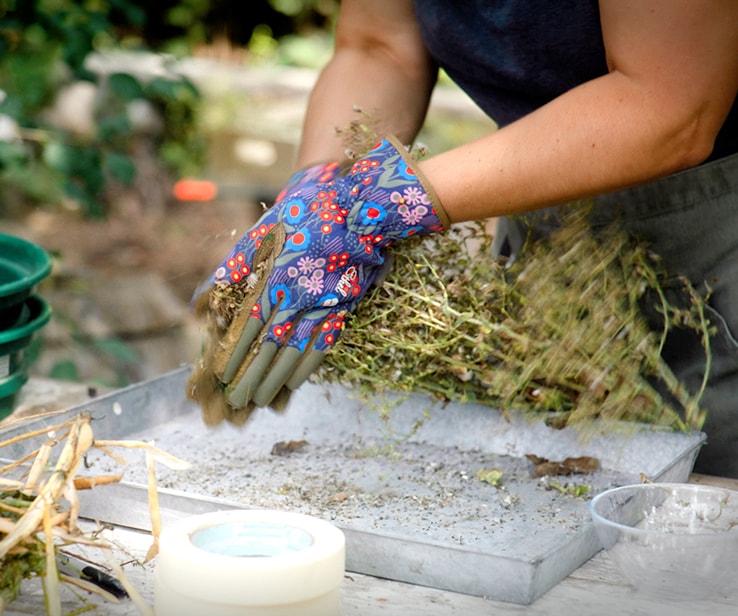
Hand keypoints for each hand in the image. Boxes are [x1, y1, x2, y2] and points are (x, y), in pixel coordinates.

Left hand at [190, 136, 448, 420]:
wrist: (350, 206)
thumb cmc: (296, 219)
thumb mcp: (257, 238)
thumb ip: (229, 273)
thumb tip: (200, 305)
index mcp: (273, 278)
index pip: (248, 328)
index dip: (234, 356)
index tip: (221, 378)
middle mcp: (297, 297)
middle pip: (270, 347)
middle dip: (252, 377)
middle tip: (237, 403)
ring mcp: (323, 303)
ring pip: (296, 351)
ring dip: (277, 379)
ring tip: (262, 401)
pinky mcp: (344, 306)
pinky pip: (323, 344)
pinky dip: (308, 367)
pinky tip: (295, 383)